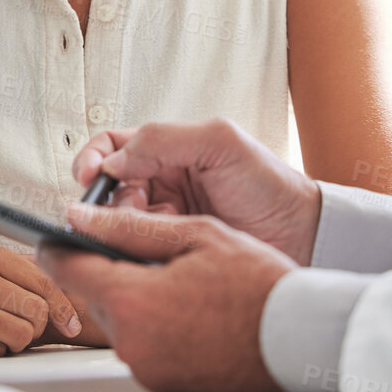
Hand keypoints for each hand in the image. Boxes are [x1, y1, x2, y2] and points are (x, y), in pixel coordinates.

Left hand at [38, 203, 296, 391]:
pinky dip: (157, 326)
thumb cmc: (260, 287)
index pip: (66, 269)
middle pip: (94, 295)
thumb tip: (82, 217)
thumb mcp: (196, 235)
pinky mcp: (162, 383)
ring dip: (137, 299)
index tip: (59, 235)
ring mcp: (146, 367)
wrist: (301, 341)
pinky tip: (191, 311)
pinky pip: (142, 345)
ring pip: (119, 320)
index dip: (60, 246)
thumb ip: (131, 226)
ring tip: (183, 283)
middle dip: (111, 270)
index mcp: (132, 300)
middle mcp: (131, 341)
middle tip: (152, 253)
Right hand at [72, 118, 321, 263]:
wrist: (302, 235)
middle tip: (122, 211)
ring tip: (153, 228)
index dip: (92, 159)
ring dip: (124, 225)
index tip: (89, 177)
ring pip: (118, 221)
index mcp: (167, 150)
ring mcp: (164, 219)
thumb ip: (164, 139)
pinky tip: (161, 248)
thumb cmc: (268, 184)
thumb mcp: (220, 142)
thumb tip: (113, 160)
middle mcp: (160, 182)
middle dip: (106, 200)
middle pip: (107, 188)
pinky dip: (138, 249)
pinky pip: (137, 250)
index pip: (111, 147)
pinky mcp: (170, 252)